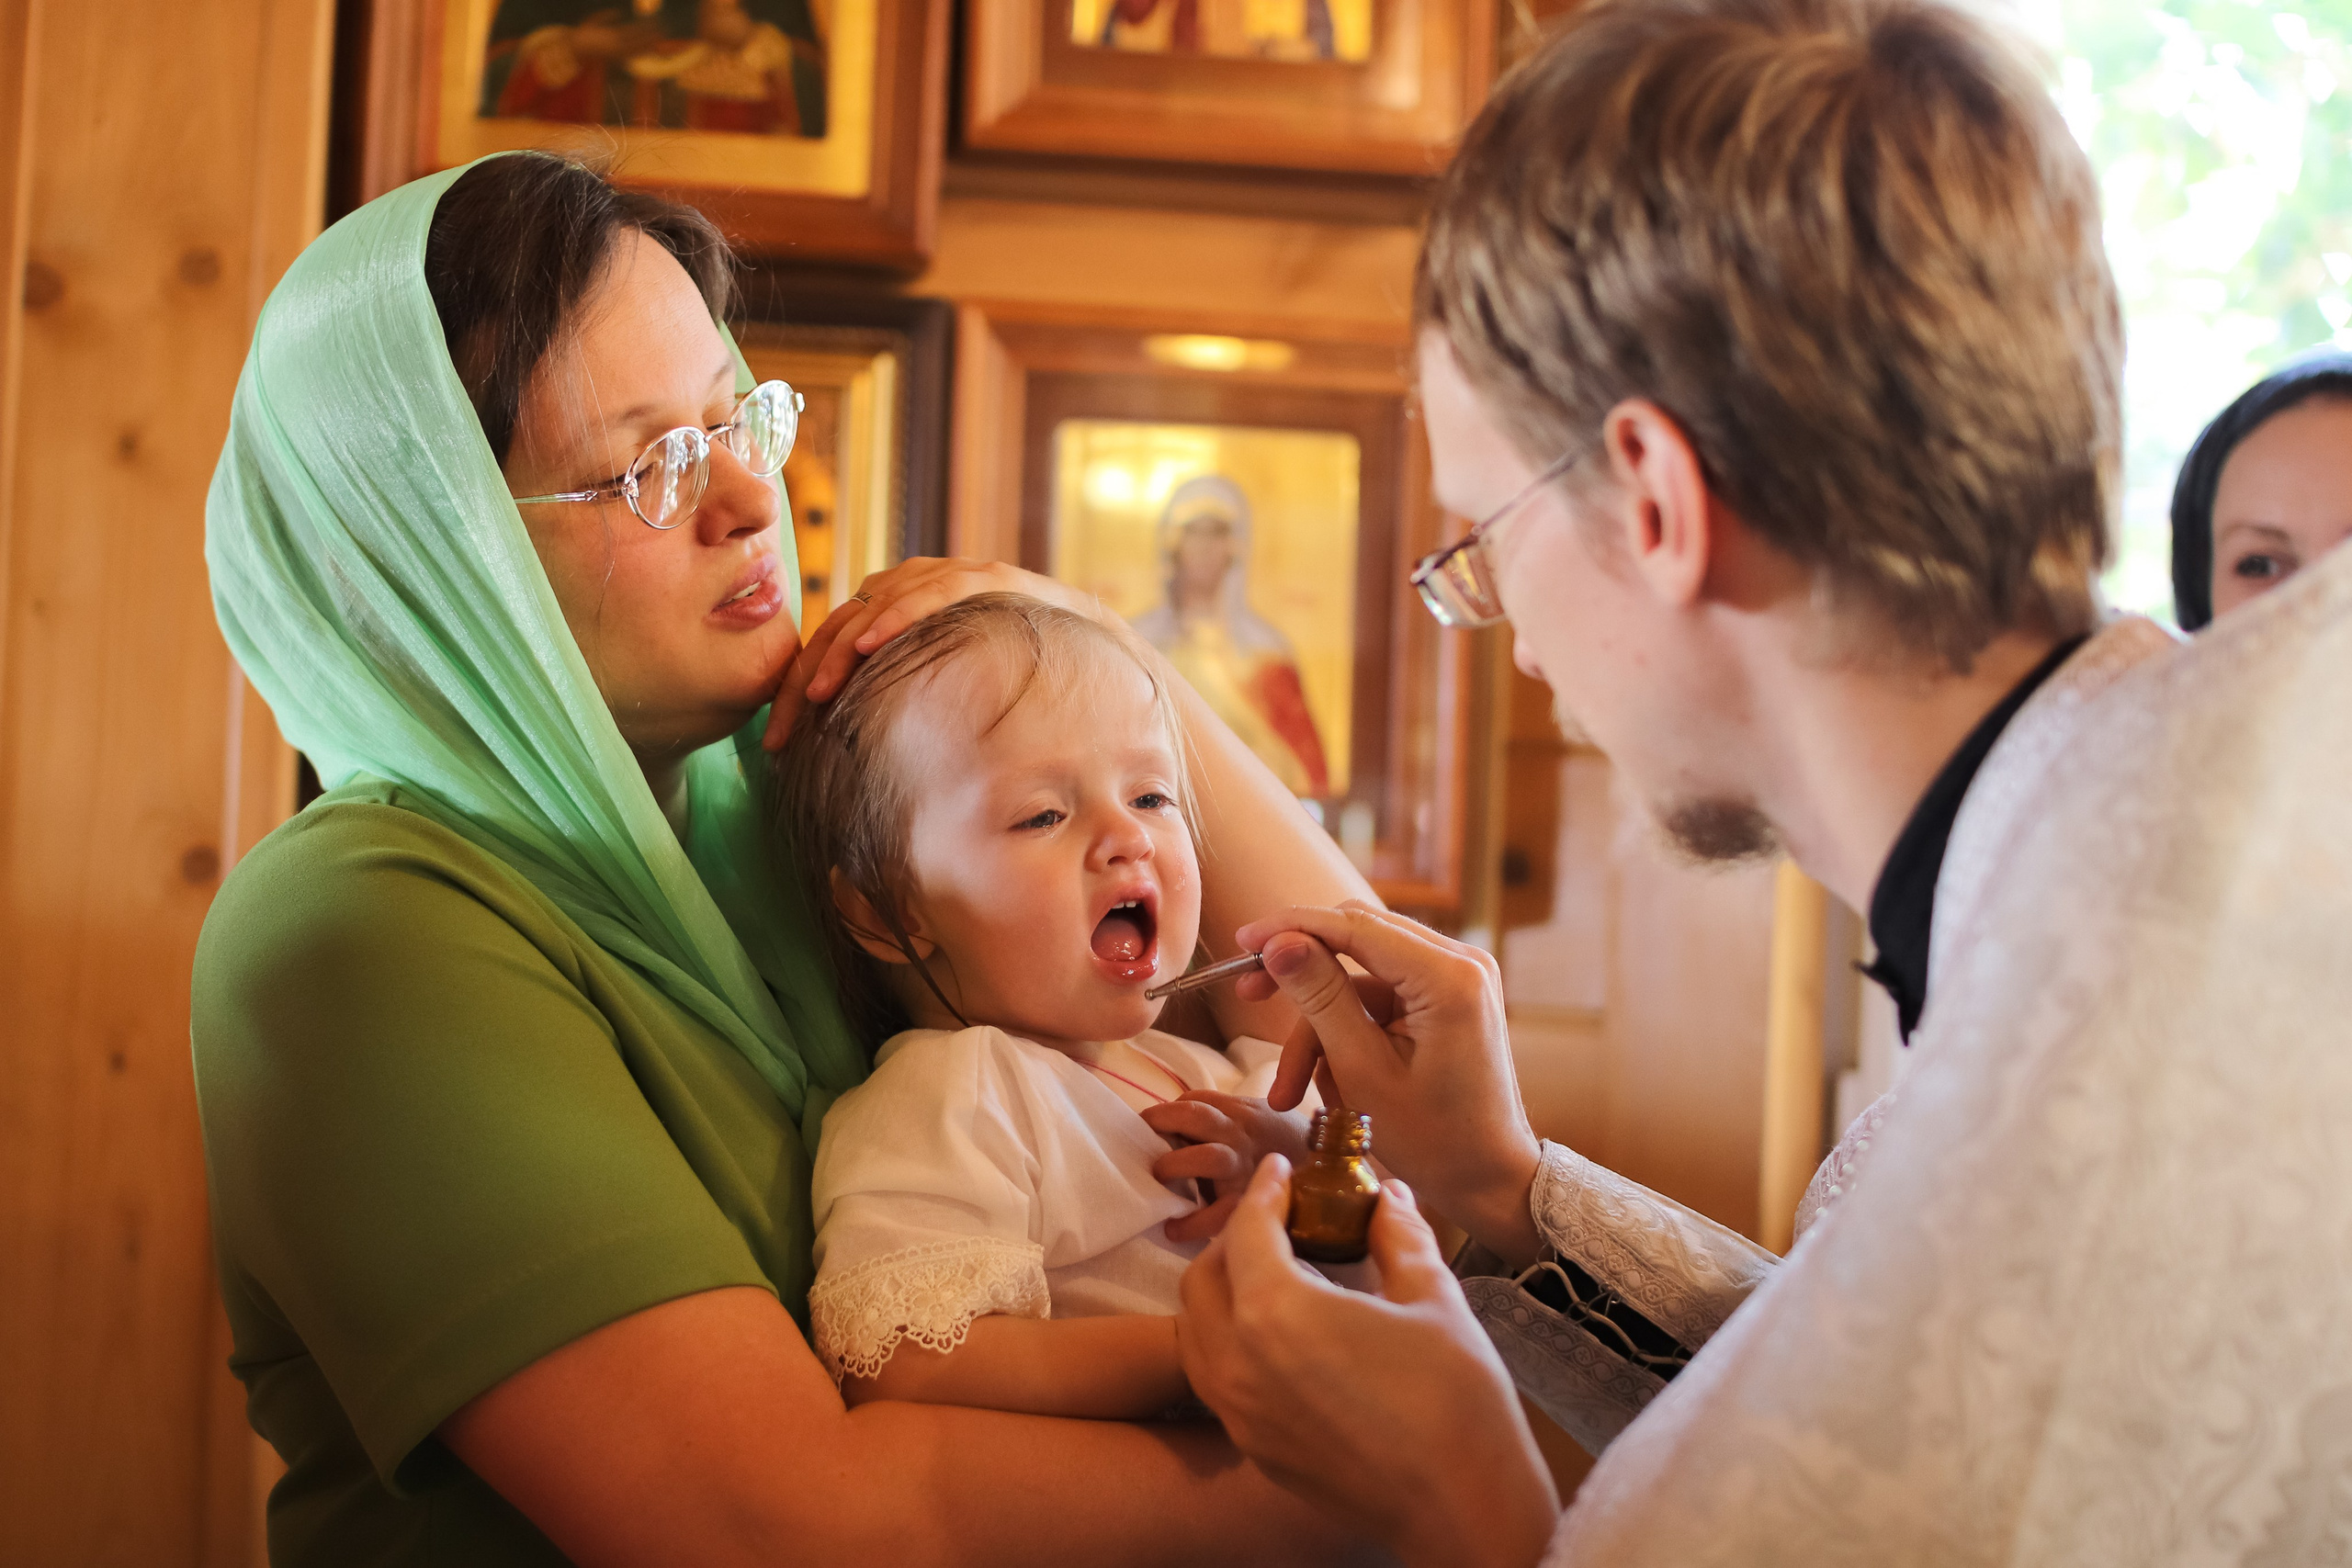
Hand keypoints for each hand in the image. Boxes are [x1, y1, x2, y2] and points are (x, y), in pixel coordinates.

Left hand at [761, 558, 1112, 748]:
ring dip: (845, 648)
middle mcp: (919, 587)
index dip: (798, 691)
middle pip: (843, 623)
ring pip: (879, 601)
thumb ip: (905, 722)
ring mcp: (955, 576)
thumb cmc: (1027, 698)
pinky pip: (938, 588)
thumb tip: (847, 787)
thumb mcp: (952, 712)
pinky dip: (901, 612)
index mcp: (899, 615)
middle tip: (783, 729)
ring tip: (822, 692)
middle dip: (808, 676)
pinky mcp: (994, 576)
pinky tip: (873, 643)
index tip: (776, 742)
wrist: (1111, 669)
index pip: (832, 646)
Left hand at [1142, 1092, 1314, 1242]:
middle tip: (1148, 1148)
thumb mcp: (1255, 1117)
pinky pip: (1219, 1214)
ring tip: (1158, 1179)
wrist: (1333, 1169)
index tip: (1143, 1127)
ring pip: (1209, 1157)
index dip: (1163, 1113)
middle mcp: (1242, 1135)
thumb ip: (1219, 1114)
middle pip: (1198, 1117)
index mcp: (1239, 1112)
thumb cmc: (1281, 1144)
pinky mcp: (1252, 1202)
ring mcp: (1247, 1167)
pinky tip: (1174, 1229)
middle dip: (1165, 1124)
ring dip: (1177, 1165)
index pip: (1194, 1101)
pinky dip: (1192, 1223)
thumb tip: (1171, 1125)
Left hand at [1179, 1158, 1559, 1567]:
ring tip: (1268, 1277)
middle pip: (1201, 1279)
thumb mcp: (1433, 1298)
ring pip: (1193, 1333)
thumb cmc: (1455, 1400)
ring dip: (1218, 1293)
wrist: (1463, 1505)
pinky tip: (1275, 1339)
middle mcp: (1238, 1362)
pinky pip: (1213, 1381)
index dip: (1264, 1191)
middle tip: (1276, 1221)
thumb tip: (1389, 1196)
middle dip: (1233, 1240)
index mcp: (1276, 1312)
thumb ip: (1399, 1237)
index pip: (1248, 1230)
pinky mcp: (1253, 1449)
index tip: (1280, 1170)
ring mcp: (1239, 1413)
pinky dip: (1226, 1344)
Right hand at [1231, 902, 1545, 1265]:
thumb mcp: (1363, 1070)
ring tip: (1288, 1091)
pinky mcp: (1447, 998)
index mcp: (1449, 977)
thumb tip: (1278, 943)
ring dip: (1320, 1027)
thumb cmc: (1435, 1140)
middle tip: (1247, 996)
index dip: (1290, 928)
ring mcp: (1457, 979)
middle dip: (1300, 977)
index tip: (1242, 942)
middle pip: (1356, 940)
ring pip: (1360, 979)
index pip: (1354, 925)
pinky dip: (1347, 1035)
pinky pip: (1379, 1000)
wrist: (1490, 1179)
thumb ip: (1320, 998)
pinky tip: (1329, 1084)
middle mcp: (1461, 963)